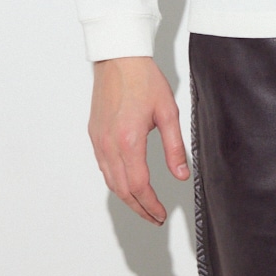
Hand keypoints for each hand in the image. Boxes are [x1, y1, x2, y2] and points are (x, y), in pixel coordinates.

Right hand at [88, 56, 189, 224]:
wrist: (119, 58)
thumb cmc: (143, 79)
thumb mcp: (167, 112)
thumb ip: (175, 147)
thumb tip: (181, 175)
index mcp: (128, 140)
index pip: (138, 186)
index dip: (150, 205)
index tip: (161, 214)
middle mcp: (109, 144)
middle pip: (122, 190)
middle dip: (139, 208)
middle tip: (154, 217)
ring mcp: (98, 140)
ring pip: (110, 181)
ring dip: (127, 198)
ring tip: (143, 205)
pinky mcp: (94, 135)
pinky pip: (103, 167)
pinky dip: (115, 181)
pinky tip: (127, 182)